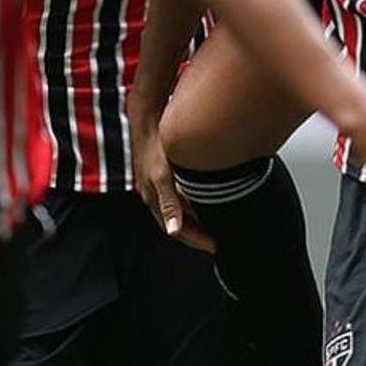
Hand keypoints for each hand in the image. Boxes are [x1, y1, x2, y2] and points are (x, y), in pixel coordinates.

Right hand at [128, 109, 213, 251]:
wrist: (146, 120)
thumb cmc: (153, 147)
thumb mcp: (162, 176)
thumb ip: (169, 203)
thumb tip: (174, 230)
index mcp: (155, 202)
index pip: (177, 232)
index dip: (197, 241)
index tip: (216, 246)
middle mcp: (155, 196)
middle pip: (179, 224)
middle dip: (198, 234)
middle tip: (219, 238)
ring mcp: (158, 185)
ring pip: (180, 210)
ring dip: (197, 218)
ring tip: (217, 222)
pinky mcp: (163, 174)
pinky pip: (181, 196)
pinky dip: (194, 202)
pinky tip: (206, 196)